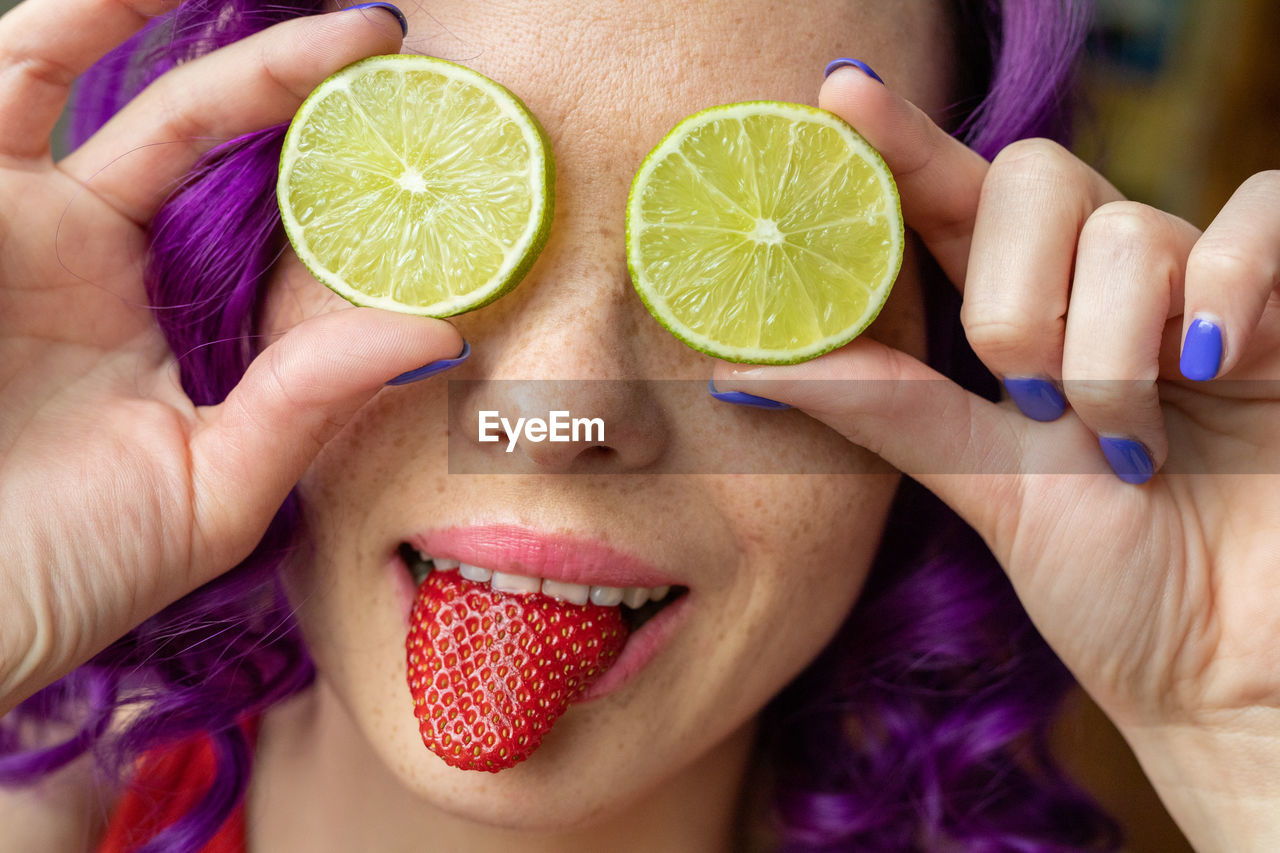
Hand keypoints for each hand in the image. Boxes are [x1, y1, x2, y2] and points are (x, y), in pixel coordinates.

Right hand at [0, 0, 463, 712]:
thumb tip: (440, 332)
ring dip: (164, 17)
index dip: (337, 178)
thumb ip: (311, 404)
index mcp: (172, 325)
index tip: (427, 139)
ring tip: (288, 6)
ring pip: (96, 81)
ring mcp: (25, 224)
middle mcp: (101, 261)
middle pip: (204, 133)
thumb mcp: (213, 491)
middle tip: (382, 36)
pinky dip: (66, 26)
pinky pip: (6, 78)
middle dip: (292, 77)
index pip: (266, 225)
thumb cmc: (63, 570)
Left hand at [713, 66, 1279, 850]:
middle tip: (1027, 398)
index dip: (899, 143)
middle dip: (1010, 298)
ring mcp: (1195, 291)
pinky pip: (1260, 217)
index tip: (838, 93)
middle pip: (1033, 181)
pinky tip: (1216, 367)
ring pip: (1126, 226)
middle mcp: (1101, 289)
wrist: (1229, 669)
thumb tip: (736, 369)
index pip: (949, 203)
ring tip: (1122, 440)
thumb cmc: (1116, 586)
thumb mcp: (983, 486)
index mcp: (1020, 322)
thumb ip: (880, 411)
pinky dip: (1225, 288)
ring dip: (1106, 351)